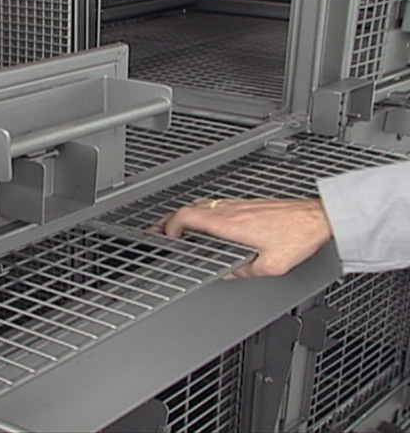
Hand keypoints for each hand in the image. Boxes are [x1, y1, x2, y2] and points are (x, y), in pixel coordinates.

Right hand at [158, 198, 331, 278]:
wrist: (318, 217)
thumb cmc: (298, 235)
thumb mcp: (270, 265)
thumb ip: (243, 271)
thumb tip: (228, 274)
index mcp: (229, 223)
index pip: (188, 216)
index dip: (170, 226)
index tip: (167, 238)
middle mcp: (231, 210)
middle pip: (190, 208)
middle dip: (171, 219)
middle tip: (160, 229)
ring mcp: (239, 205)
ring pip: (202, 205)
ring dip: (186, 215)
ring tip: (178, 226)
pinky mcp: (248, 204)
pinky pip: (216, 206)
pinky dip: (203, 213)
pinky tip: (208, 222)